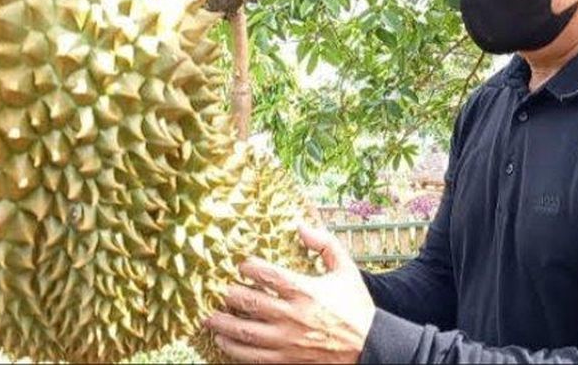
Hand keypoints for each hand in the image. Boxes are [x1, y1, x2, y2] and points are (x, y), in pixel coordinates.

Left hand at [204, 224, 375, 362]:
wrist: (369, 347)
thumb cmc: (356, 306)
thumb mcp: (347, 269)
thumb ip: (325, 244)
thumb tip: (301, 225)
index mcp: (306, 291)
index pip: (268, 275)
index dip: (249, 267)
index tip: (241, 264)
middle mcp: (293, 316)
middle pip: (250, 302)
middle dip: (228, 294)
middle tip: (215, 288)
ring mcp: (287, 341)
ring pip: (245, 332)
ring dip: (222, 324)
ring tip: (208, 316)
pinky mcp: (286, 360)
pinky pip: (252, 357)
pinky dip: (233, 350)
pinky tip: (223, 342)